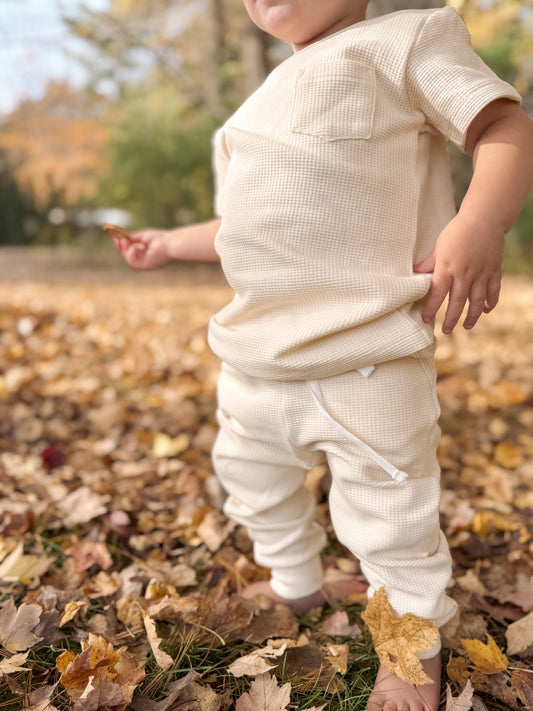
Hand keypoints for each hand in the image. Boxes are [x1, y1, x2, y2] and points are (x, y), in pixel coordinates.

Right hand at [110, 228, 169, 269]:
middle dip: (121, 247)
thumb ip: (133, 239)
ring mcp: (144, 265)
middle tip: (119, 238)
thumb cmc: (160, 239)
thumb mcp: (143, 237)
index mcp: (145, 255)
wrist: (170, 243)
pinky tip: (140, 246)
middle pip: (127, 256)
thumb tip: (122, 238)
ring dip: (126, 248)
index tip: (116, 237)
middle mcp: (144, 261)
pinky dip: (133, 251)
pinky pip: (132, 260)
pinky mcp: (145, 267)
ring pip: (128, 258)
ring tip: (127, 240)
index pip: (130, 252)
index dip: (122, 245)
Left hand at [413, 214, 504, 333]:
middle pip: (457, 302)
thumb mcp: (438, 247)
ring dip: (471, 315)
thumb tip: (413, 274)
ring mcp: (480, 273)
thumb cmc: (457, 231)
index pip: (437, 293)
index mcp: (447, 268)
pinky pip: (493, 290)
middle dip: (451, 318)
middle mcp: (464, 274)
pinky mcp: (493, 270)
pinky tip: (486, 310)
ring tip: (466, 327)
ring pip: (476, 300)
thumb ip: (428, 263)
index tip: (426, 319)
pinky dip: (491, 301)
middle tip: (446, 331)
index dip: (431, 308)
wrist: (484, 218)